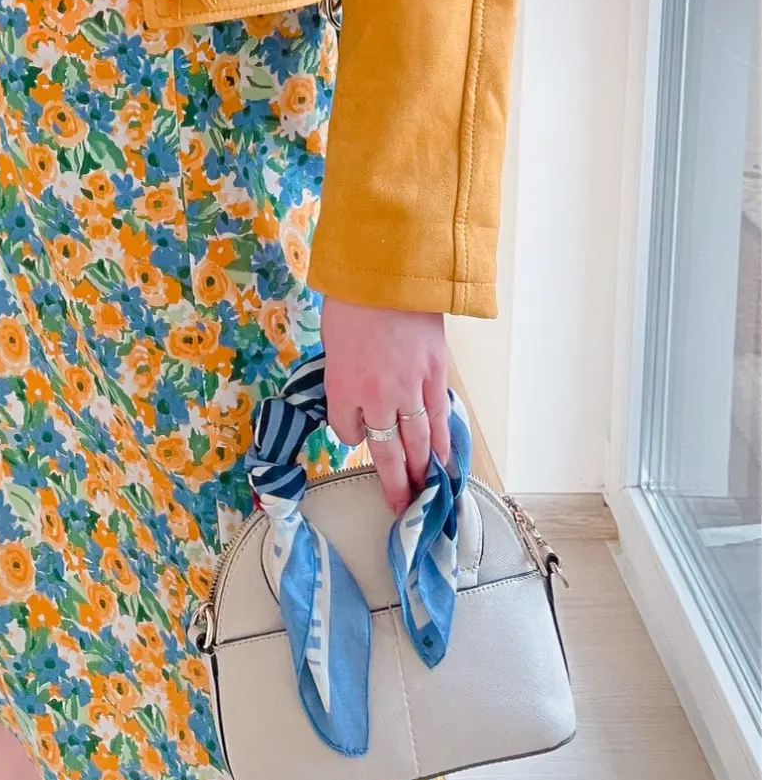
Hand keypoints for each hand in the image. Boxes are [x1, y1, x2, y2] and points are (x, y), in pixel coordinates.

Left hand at [320, 297, 451, 518]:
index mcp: (342, 387)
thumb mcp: (333, 338)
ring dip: (422, 471)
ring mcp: (409, 389)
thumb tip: (356, 388)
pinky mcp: (435, 376)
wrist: (389, 270)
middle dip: (394, 483)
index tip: (356, 430)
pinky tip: (446, 461)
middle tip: (402, 508)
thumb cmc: (352, 297)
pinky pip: (439, 419)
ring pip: (417, 442)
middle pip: (386, 452)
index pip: (345, 431)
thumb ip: (344, 371)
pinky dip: (443, 442)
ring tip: (426, 494)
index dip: (350, 433)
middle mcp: (375, 397)